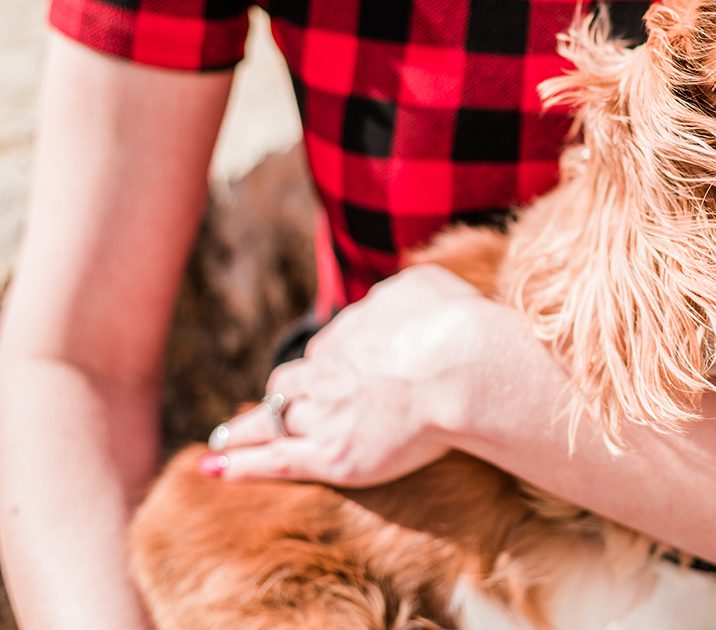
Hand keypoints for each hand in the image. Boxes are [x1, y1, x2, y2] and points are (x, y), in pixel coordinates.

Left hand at [201, 264, 515, 485]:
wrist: (463, 367)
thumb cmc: (455, 323)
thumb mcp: (424, 285)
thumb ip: (395, 295)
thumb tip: (389, 302)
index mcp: (348, 332)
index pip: (325, 352)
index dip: (326, 365)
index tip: (329, 375)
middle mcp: (327, 370)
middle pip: (289, 383)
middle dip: (282, 394)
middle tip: (272, 407)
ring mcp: (325, 414)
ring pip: (273, 419)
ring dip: (248, 428)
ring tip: (225, 440)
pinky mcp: (333, 456)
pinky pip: (275, 461)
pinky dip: (241, 464)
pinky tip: (213, 468)